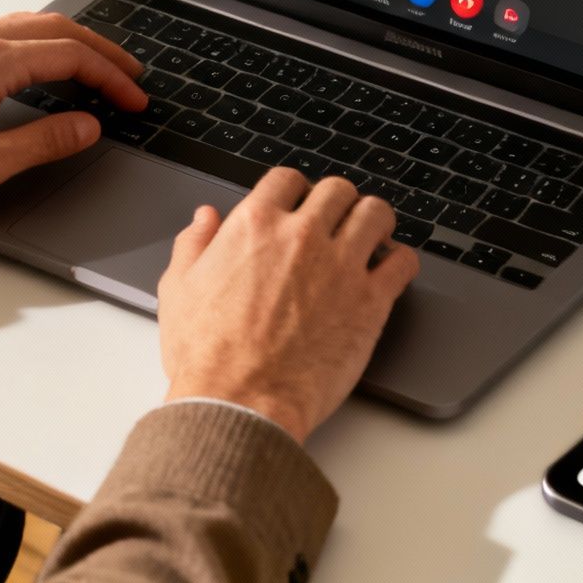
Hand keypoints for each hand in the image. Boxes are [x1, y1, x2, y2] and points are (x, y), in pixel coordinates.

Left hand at [0, 12, 145, 219]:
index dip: (111, 77)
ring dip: (69, 42)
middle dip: (100, 50)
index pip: (72, 55)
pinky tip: (39, 66)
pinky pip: (1, 32)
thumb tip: (85, 126)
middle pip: (56, 28)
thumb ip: (44, 142)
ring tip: (94, 68)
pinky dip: (36, 43)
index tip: (133, 98)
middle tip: (130, 76)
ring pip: (28, 25)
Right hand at [157, 169, 419, 443]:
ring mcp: (341, 266)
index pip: (287, 180)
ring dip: (374, 221)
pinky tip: (389, 269)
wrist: (239, 402)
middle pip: (337, 190)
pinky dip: (399, 260)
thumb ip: (194, 244)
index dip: (294, 191)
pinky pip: (403, 262)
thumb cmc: (208, 355)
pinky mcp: (371, 302)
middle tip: (336, 221)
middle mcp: (302, 236)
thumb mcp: (179, 289)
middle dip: (336, 203)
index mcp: (255, 225)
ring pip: (376, 213)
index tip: (298, 204)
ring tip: (371, 235)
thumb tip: (205, 219)